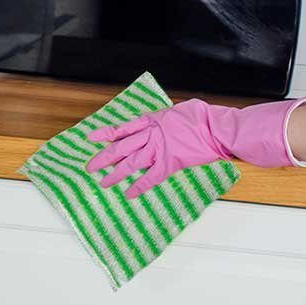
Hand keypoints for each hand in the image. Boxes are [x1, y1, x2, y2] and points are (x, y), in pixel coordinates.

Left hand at [86, 97, 305, 198]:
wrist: (216, 127)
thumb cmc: (201, 116)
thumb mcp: (177, 110)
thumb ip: (164, 118)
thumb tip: (159, 121)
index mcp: (151, 120)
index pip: (122, 128)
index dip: (104, 134)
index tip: (90, 139)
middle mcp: (150, 134)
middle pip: (120, 147)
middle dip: (103, 158)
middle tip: (90, 167)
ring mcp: (159, 149)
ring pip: (131, 163)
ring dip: (115, 174)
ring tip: (103, 183)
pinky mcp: (170, 163)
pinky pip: (150, 177)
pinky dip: (139, 186)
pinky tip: (129, 194)